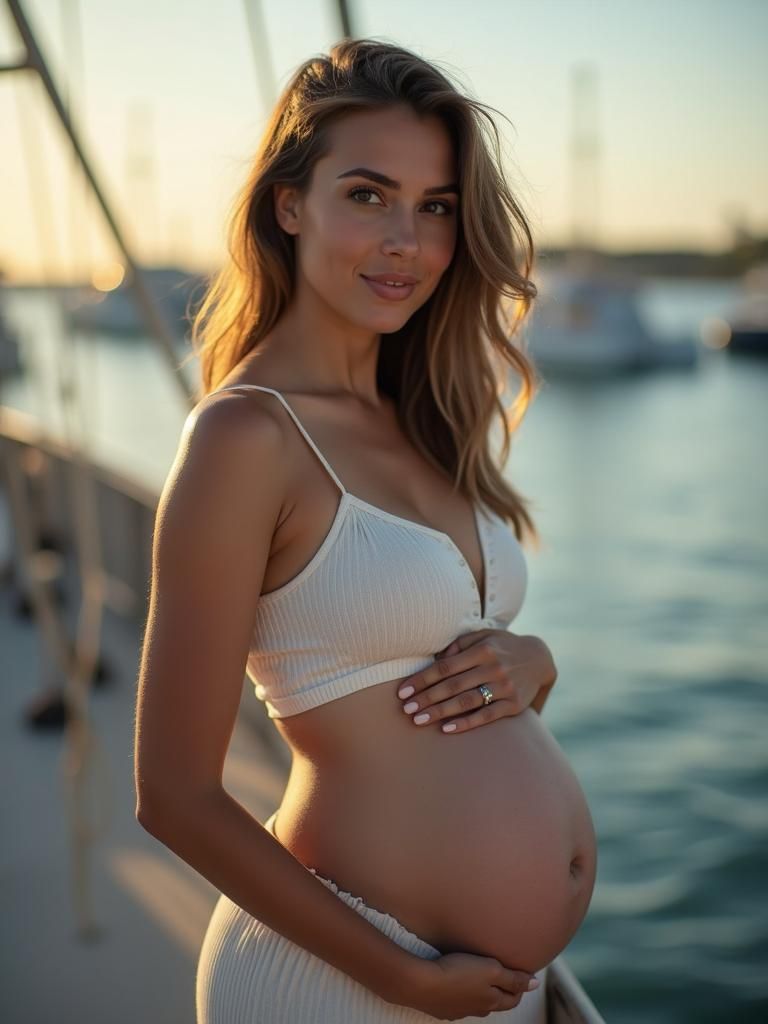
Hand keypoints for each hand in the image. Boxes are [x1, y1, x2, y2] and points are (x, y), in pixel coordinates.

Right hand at [391, 951, 539, 1019]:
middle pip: (495, 1002)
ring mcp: (458, 1011)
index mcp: (491, 1001)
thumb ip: (514, 978)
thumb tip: (535, 984)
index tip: (520, 973)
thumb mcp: (491, 970)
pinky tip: (456, 983)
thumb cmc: (458, 973)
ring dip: (480, 992)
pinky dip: (461, 993)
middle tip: (503, 974)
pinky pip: (457, 1001)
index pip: (513, 998)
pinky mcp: (441, 1007)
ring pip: (476, 1003)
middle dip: (502, 990)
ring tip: (478, 976)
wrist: (421, 984)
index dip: (519, 986)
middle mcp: (477, 1009)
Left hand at [396, 631, 557, 733]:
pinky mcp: (513, 704)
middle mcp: (493, 668)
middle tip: (406, 709)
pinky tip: (447, 728)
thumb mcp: (483, 636)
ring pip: (467, 702)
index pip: (446, 667)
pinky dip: (466, 723)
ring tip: (419, 720)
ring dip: (440, 712)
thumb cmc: (501, 646)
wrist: (539, 659)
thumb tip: (437, 660)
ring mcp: (504, 687)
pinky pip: (486, 716)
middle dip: (426, 698)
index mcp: (482, 650)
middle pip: (453, 686)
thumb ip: (459, 645)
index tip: (404, 691)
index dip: (422, 679)